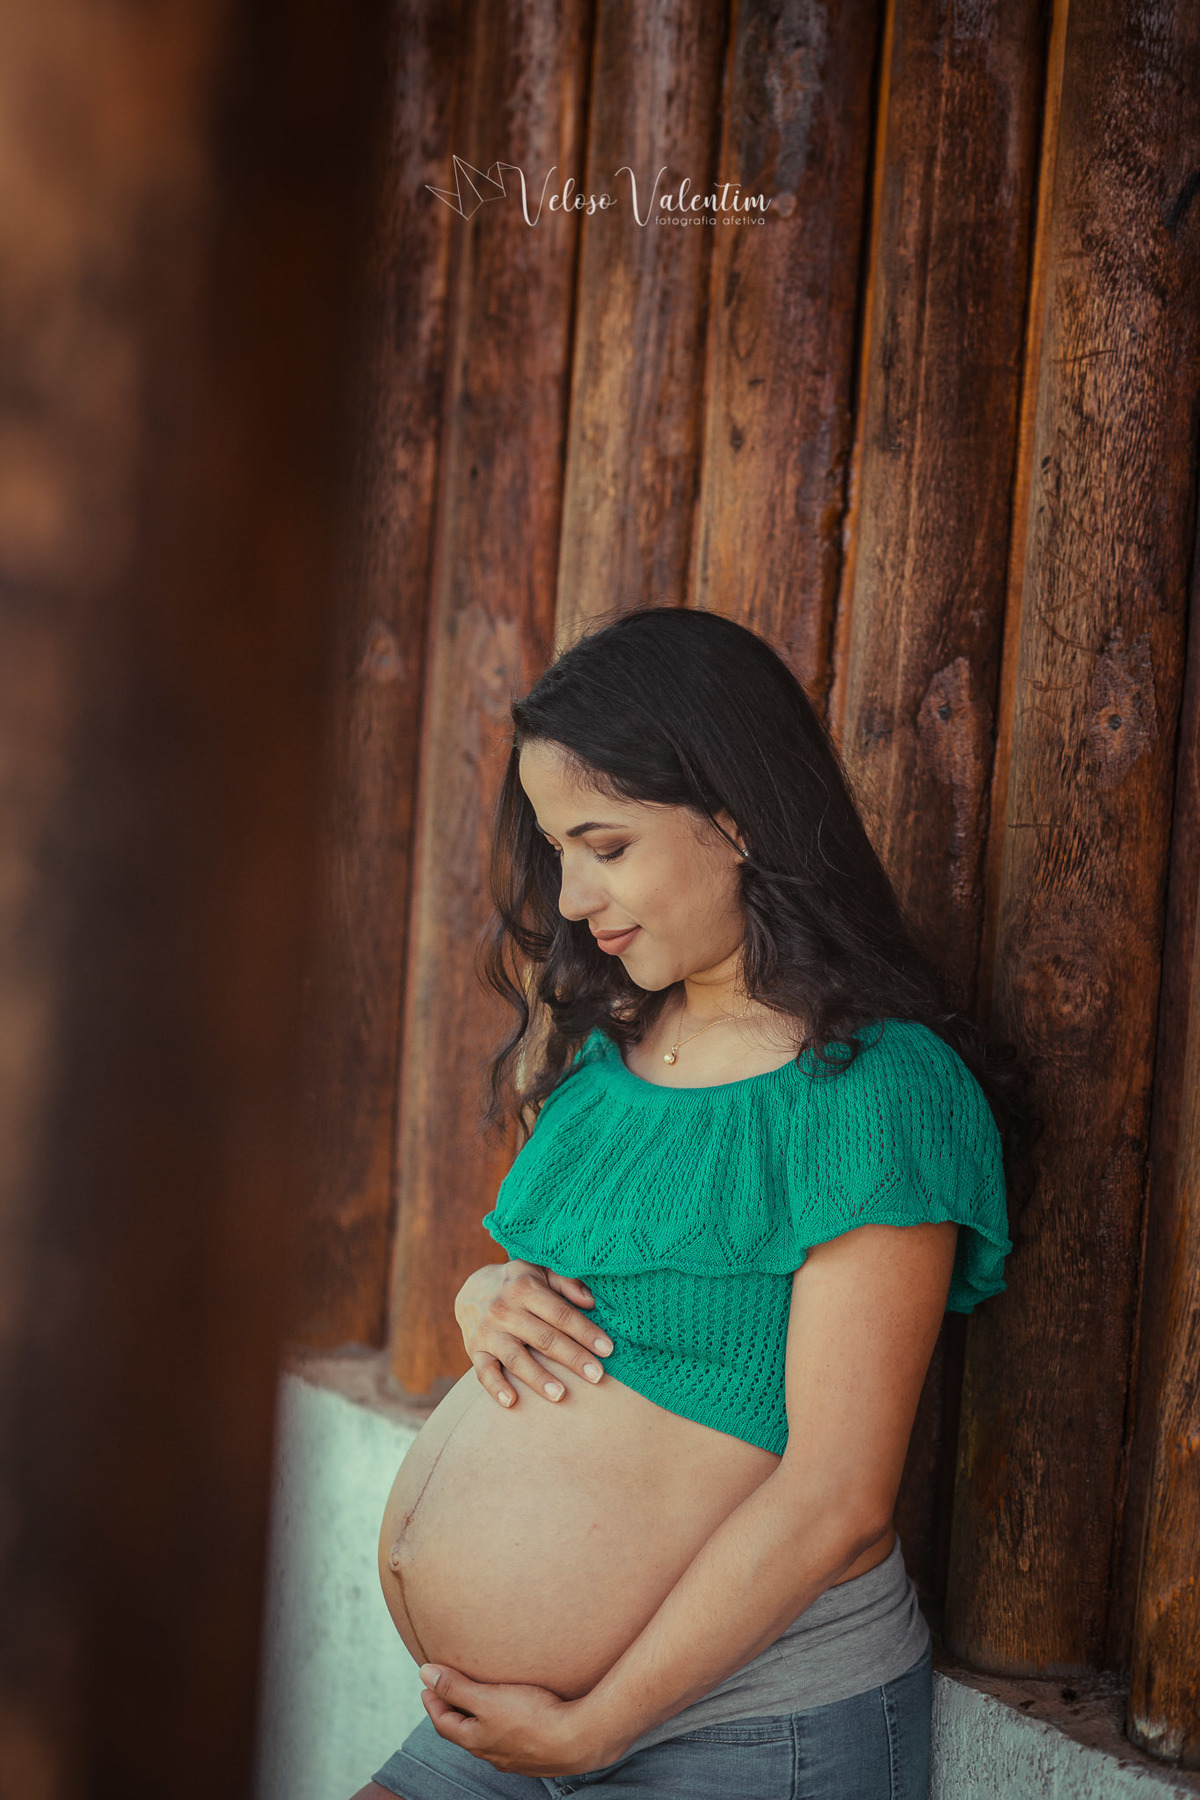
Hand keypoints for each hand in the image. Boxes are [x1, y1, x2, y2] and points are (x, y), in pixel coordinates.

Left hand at [417, 1661, 622, 1775]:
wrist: (577, 1740)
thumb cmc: (532, 1718)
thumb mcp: (487, 1698)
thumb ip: (456, 1687)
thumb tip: (424, 1673)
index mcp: (475, 1740)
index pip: (443, 1722)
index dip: (433, 1701)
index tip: (428, 1683)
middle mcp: (492, 1753)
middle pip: (463, 1730)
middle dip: (453, 1709)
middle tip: (448, 1689)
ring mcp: (513, 1757)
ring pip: (487, 1736)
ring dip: (477, 1717)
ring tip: (478, 1699)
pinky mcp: (534, 1753)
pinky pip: (508, 1738)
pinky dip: (499, 1723)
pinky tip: (512, 1714)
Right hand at [454, 1260, 612, 1407]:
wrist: (472, 1290)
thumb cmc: (518, 1283)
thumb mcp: (540, 1271)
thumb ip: (566, 1282)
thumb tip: (591, 1302)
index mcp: (524, 1287)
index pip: (560, 1314)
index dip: (585, 1332)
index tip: (607, 1350)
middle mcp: (504, 1309)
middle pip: (543, 1338)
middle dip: (572, 1357)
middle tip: (597, 1376)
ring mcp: (488, 1332)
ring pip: (516, 1358)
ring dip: (538, 1377)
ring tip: (561, 1394)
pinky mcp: (474, 1351)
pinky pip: (484, 1372)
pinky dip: (496, 1388)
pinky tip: (511, 1401)